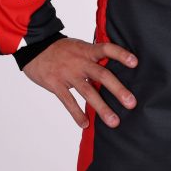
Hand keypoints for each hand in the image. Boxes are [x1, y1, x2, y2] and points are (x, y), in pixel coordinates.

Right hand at [23, 37, 137, 129]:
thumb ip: (94, 57)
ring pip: (87, 92)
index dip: (121, 54)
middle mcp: (79, 62)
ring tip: (114, 122)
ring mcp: (67, 74)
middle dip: (117, 90)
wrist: (34, 48)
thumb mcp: (79, 47)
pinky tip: (86, 124)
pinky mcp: (55, 84)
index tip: (135, 63)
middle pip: (102, 75)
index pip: (107, 48)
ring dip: (101, 108)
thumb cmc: (61, 49)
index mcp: (87, 50)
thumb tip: (114, 68)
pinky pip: (68, 101)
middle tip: (131, 103)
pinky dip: (76, 114)